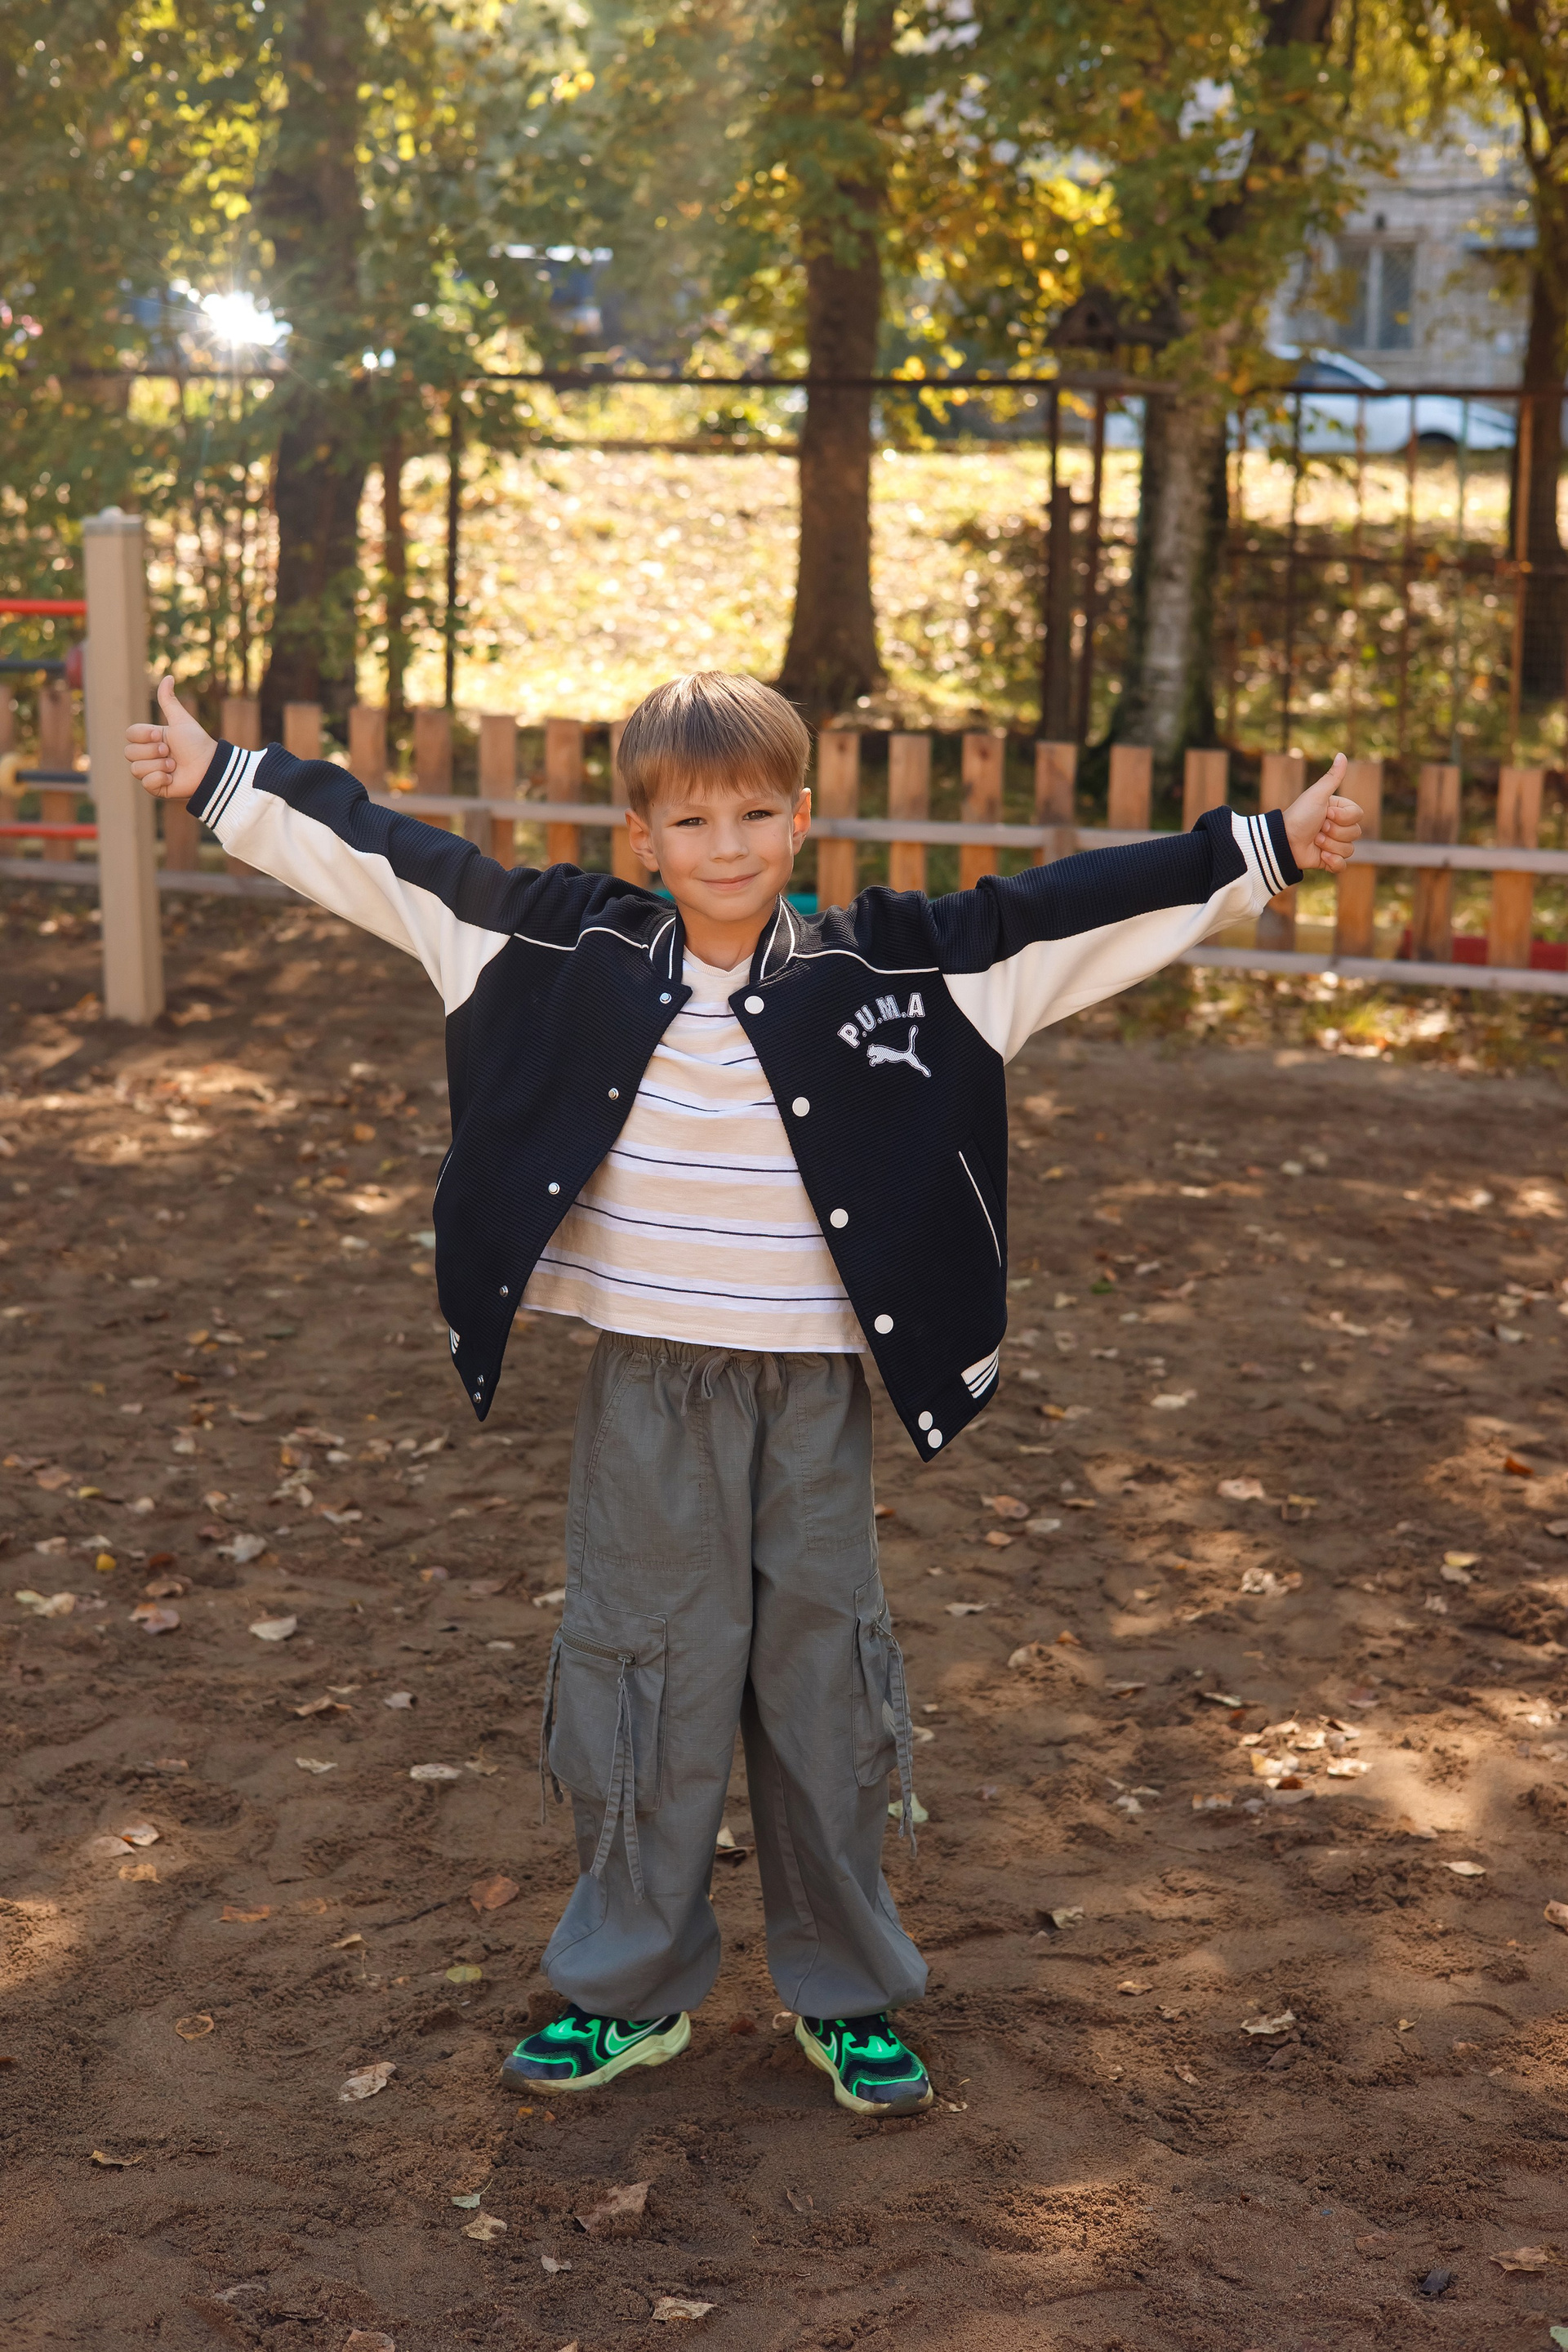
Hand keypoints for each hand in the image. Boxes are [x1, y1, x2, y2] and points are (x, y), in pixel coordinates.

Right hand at [126, 676, 217, 801]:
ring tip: (174, 765)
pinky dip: (159, 779)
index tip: (161, 735)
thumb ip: (169, 701)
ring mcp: (151, 772)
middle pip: (129, 752)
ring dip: (158, 765)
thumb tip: (168, 676)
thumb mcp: (181, 720)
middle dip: (152, 751)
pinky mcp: (156, 788)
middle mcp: (148, 755)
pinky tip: (172, 778)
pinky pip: (145, 783)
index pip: (130, 734)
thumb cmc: (197, 743)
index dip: (143, 735)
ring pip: (136, 769)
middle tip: (170, 752)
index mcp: (151, 739)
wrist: (210, 767)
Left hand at [1282, 752, 1361, 873]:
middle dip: (1335, 832)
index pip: (1358, 815)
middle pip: (1356, 833)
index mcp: (1339, 810)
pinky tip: (1321, 857)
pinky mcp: (1329, 861)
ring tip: (1315, 841)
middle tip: (1317, 829)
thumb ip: (1332, 777)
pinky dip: (1332, 862)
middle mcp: (1339, 827)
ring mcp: (1334, 844)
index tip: (1325, 814)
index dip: (1342, 817)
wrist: (1283, 842)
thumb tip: (1342, 754)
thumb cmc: (1299, 816)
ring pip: (1350, 850)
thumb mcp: (1317, 795)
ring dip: (1330, 846)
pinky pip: (1343, 865)